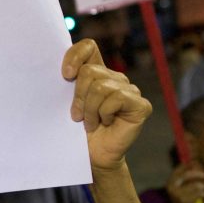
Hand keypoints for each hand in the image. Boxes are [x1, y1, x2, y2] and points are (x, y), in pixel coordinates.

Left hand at [62, 39, 151, 170]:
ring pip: (101, 87)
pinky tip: (106, 123)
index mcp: (97, 72)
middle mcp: (115, 78)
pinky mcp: (140, 105)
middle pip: (90, 71)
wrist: (91, 156)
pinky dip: (105, 114)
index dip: (75, 56)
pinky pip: (116, 98)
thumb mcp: (66, 103)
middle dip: (78, 96)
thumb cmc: (77, 131)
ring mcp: (130, 90)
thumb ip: (67, 82)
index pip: (88, 46)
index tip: (65, 76)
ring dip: (90, 109)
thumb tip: (63, 70)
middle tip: (77, 116)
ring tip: (90, 123)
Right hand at [165, 163, 203, 202]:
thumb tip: (193, 163)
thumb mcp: (181, 188)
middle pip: (186, 175)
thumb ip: (185, 178)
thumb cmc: (184, 200)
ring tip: (203, 191)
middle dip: (197, 174)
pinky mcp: (184, 200)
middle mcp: (171, 188)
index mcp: (169, 183)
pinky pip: (198, 193)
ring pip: (195, 185)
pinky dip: (203, 194)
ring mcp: (177, 194)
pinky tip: (202, 197)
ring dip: (202, 187)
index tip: (196, 163)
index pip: (178, 170)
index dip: (187, 166)